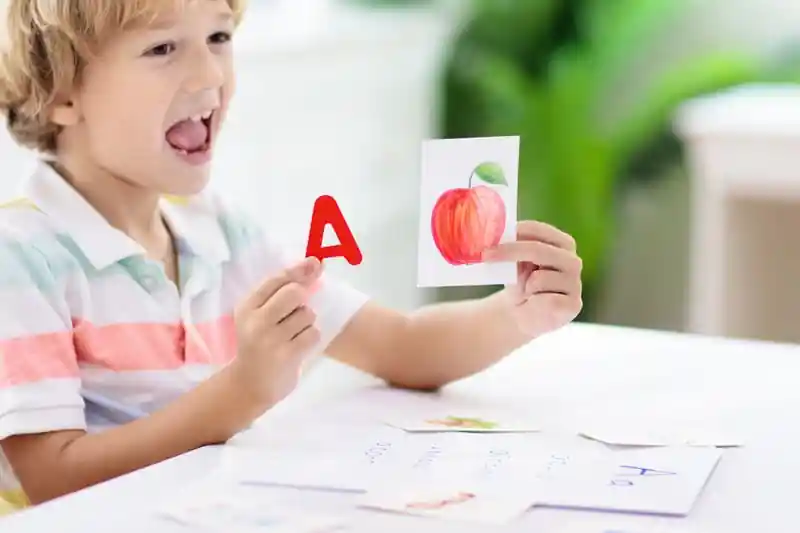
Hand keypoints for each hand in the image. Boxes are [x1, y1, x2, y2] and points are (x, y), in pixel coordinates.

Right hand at [231, 257, 322, 406]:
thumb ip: (283, 289)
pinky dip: (310, 338)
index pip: (276, 279)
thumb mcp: (261, 314)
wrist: (250, 384)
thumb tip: (315, 263)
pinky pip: (313, 334)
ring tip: (292, 335)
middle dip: (302, 299)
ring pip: (307, 314)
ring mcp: (271, 340)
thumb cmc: (260, 342)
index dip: (299, 269)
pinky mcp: (286, 356)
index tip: (315, 263)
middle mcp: (256, 321)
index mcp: (247, 306)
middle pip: (295, 293)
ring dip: (306, 323)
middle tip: (294, 313)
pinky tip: (297, 346)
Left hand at [482, 221, 582, 337]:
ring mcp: (575, 284)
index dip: (514, 232)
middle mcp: (572, 261)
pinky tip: (534, 305)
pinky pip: (546, 300)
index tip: (490, 236)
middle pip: (539, 250)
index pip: (537, 230)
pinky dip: (533, 303)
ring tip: (524, 293)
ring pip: (539, 279)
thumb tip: (492, 238)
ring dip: (523, 286)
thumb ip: (511, 248)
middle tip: (486, 255)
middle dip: (510, 252)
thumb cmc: (519, 283)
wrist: (522, 314)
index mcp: (562, 243)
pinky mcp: (573, 305)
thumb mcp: (514, 262)